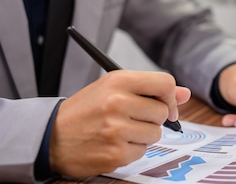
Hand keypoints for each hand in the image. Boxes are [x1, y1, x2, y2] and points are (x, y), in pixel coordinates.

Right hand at [49, 70, 190, 176]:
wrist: (51, 136)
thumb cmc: (86, 110)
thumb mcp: (112, 88)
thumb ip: (150, 89)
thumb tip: (184, 94)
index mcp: (118, 81)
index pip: (165, 83)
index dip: (171, 96)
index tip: (167, 103)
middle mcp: (117, 103)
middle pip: (163, 112)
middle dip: (153, 117)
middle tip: (133, 118)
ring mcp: (116, 130)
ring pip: (155, 134)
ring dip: (143, 135)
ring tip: (120, 130)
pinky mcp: (115, 154)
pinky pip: (142, 152)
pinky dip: (131, 149)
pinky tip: (113, 143)